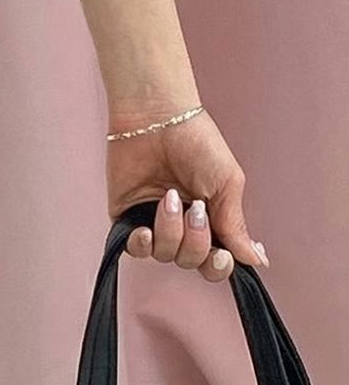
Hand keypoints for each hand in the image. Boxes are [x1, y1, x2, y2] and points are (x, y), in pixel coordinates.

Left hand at [107, 106, 269, 282]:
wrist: (158, 118)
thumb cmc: (196, 142)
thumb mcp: (227, 184)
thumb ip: (235, 227)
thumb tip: (256, 261)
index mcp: (211, 220)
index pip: (217, 262)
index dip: (220, 266)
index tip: (223, 255)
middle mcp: (183, 226)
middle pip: (192, 261)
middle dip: (196, 241)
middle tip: (195, 209)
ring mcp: (154, 222)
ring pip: (165, 255)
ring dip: (171, 231)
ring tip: (169, 197)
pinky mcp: (127, 216)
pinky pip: (135, 248)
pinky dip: (142, 244)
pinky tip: (146, 229)